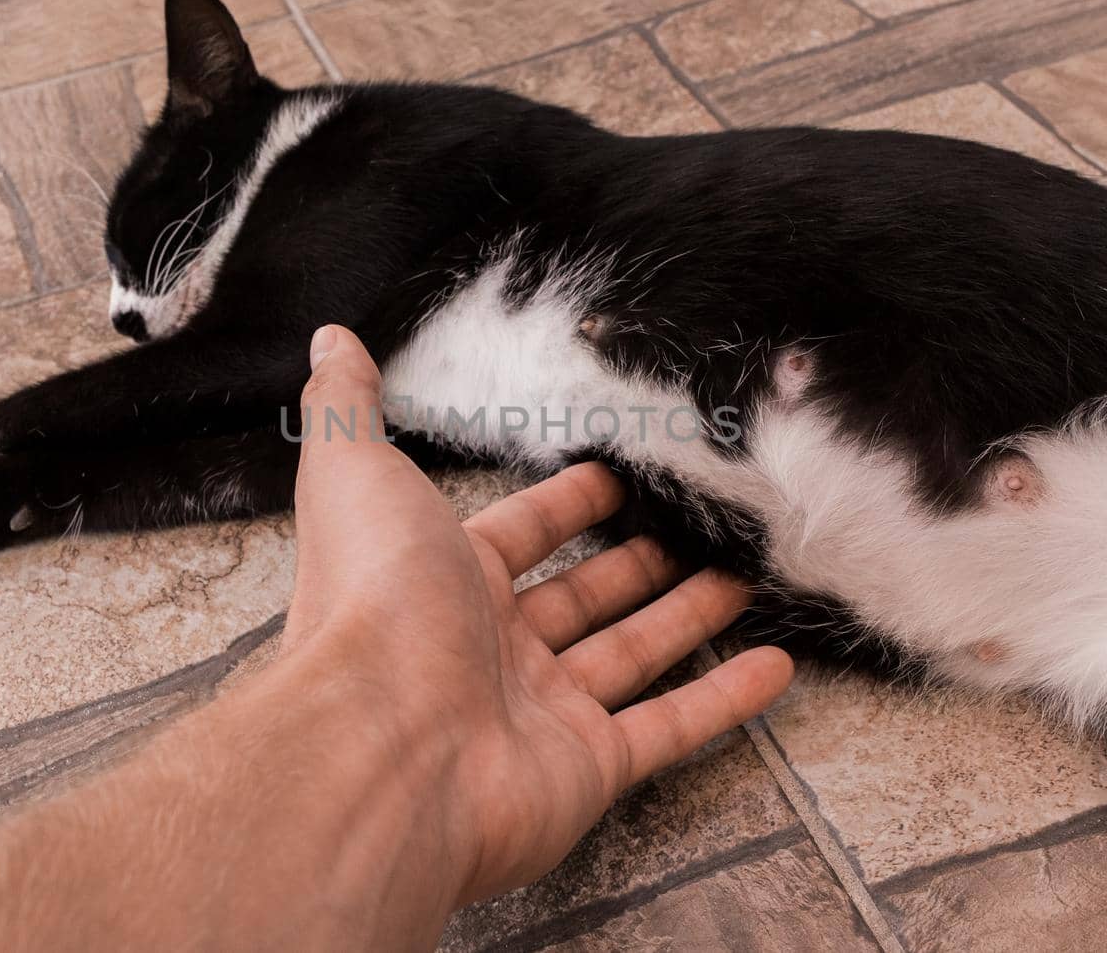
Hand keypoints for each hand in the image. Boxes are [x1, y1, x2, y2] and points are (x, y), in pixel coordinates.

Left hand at [283, 325, 794, 905]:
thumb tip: (332, 338)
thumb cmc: (371, 600)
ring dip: (689, 616)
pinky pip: (669, 728)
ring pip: (632, 655)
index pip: (520, 533)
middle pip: (582, 596)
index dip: (567, 503)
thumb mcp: (354, 471)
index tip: (617, 475)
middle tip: (694, 528)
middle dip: (637, 562)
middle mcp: (491, 649)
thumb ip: (348, 405)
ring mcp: (542, 712)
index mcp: (443, 580)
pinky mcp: (588, 768)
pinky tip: (775, 667)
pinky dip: (724, 701)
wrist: (380, 744)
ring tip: (745, 577)